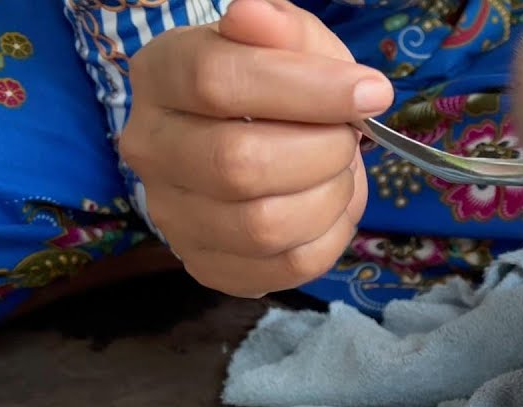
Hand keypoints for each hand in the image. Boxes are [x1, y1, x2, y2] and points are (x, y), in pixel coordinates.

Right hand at [118, 0, 394, 297]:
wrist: (265, 145)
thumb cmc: (279, 89)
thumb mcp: (291, 44)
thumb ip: (280, 29)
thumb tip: (253, 17)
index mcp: (160, 75)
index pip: (217, 81)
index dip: (306, 89)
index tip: (372, 91)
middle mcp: (150, 148)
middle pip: (239, 164)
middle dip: (322, 151)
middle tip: (349, 137)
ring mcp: (173, 215)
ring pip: (264, 225)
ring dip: (329, 196)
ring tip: (337, 171)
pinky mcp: (209, 265)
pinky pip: (287, 266)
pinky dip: (330, 237)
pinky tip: (329, 208)